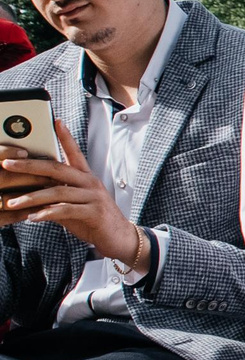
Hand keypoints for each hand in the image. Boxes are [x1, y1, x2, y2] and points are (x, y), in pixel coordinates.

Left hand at [0, 133, 147, 265]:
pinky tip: (32, 218)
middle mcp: (90, 183)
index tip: (55, 121)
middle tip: (7, 165)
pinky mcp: (94, 213)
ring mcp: (93, 197)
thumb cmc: (94, 219)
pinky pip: (65, 210)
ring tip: (12, 202)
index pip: (74, 152)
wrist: (119, 237)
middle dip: (29, 166)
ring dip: (31, 197)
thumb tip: (28, 195)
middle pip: (57, 168)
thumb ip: (54, 197)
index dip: (65, 136)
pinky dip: (46, 214)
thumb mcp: (73, 204)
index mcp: (86, 177)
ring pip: (57, 191)